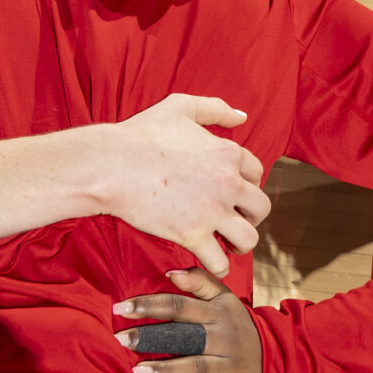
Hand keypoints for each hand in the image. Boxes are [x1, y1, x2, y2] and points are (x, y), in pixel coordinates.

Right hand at [98, 94, 269, 283]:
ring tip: (228, 245)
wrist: (111, 164)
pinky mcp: (193, 235)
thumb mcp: (180, 107)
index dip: (246, 184)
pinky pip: (220, 262)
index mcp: (227, 152)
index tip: (232, 193)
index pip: (256, 173)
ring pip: (249, 239)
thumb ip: (215, 108)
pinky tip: (208, 260)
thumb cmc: (141, 135)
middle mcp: (227, 182)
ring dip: (241, 244)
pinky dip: (218, 265)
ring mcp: (212, 211)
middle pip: (261, 207)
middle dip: (251, 216)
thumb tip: (241, 117)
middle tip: (234, 221)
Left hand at [114, 267, 260, 372]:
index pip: (179, 305)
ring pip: (198, 367)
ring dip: (168, 371)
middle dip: (152, 338)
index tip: (120, 308)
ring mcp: (233, 367)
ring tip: (139, 372)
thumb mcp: (226, 299)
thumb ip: (200, 282)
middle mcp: (225, 339)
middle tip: (121, 340)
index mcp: (218, 314)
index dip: (149, 305)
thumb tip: (170, 272)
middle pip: (185, 337)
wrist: (279, 357)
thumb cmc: (239, 326)